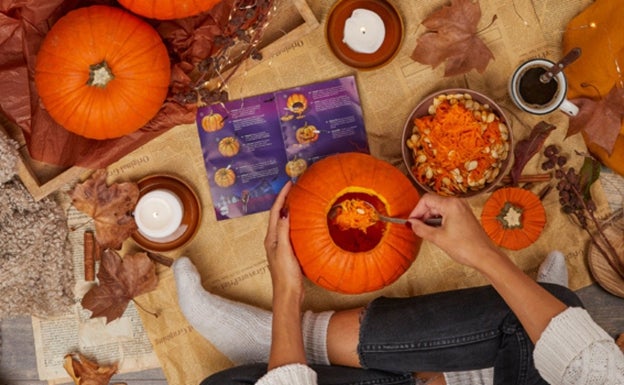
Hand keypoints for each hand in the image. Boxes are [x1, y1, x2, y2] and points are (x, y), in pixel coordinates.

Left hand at [264, 181, 303, 300]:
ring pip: (285, 222)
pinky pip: (292, 231)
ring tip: (300, 200)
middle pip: (278, 214)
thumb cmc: (285, 274)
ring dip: (290, 210)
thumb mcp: (284, 251)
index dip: (281, 196)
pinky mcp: (289, 251)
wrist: (288, 294)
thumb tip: (285, 212)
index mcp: (271, 238)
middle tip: (295, 188)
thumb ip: (283, 231)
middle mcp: (274, 239)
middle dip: (285, 200)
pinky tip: (305, 222)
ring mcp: (281, 246)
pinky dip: (297, 222)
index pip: (275, 211)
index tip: (289, 184)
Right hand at [407, 193, 501, 269]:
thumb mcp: (438, 238)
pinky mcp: (464, 215)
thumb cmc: (466, 247)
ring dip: (430, 219)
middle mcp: (457, 203)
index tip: (411, 222)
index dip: (416, 211)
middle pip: (433, 203)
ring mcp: (462, 208)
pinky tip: (437, 232)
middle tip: (416, 228)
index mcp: (451, 204)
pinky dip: (439, 221)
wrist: (485, 256)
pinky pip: (447, 214)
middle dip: (423, 215)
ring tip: (426, 232)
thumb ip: (421, 229)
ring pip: (439, 209)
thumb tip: (411, 224)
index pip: (426, 200)